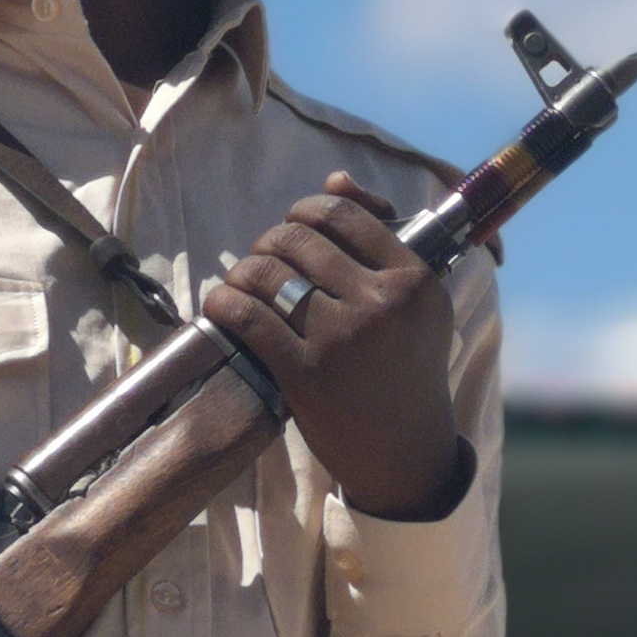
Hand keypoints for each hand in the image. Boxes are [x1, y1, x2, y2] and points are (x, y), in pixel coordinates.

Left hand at [201, 174, 465, 520]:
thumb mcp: (415, 305)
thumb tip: (334, 181)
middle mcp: (382, 303)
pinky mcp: (306, 373)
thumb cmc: (406, 372)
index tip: (295, 231)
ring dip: (243, 273)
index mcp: (414, 279)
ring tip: (244, 288)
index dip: (306, 211)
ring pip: (266, 270)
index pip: (342, 213)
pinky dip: (222, 303)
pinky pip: (246, 315)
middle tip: (266, 266)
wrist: (407, 455)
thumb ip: (380, 240)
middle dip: (270, 244)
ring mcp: (342, 338)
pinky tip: (221, 307)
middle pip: (296, 236)